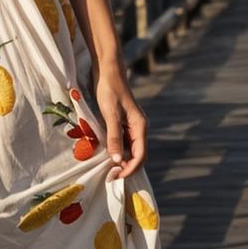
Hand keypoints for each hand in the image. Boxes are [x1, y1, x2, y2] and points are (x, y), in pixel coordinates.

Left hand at [92, 62, 147, 180]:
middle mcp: (138, 128)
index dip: (130, 168)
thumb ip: (114, 137)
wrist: (108, 72)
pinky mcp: (122, 123)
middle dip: (126, 167)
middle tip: (110, 176)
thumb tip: (118, 160)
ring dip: (121, 160)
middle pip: (137, 155)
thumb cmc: (110, 91)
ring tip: (108, 169)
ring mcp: (131, 126)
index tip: (117, 176)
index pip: (140, 155)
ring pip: (129, 149)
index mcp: (140, 126)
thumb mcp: (110, 115)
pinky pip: (122, 141)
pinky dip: (116, 150)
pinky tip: (106, 154)